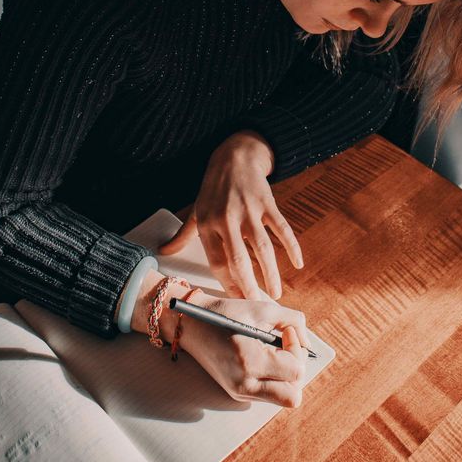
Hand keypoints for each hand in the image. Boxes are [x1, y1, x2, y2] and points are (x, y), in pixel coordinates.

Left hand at [158, 131, 303, 299]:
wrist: (235, 156)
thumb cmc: (213, 188)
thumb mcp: (196, 210)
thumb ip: (183, 235)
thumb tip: (164, 253)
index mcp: (208, 224)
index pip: (217, 261)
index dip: (228, 284)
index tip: (236, 301)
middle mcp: (227, 218)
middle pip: (239, 259)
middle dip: (249, 286)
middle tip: (257, 305)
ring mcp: (249, 210)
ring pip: (262, 247)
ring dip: (271, 272)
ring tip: (276, 293)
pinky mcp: (267, 202)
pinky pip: (282, 228)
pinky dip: (292, 246)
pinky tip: (298, 263)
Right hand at [179, 290, 307, 407]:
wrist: (191, 324)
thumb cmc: (225, 313)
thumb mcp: (261, 308)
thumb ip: (293, 320)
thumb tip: (307, 342)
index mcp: (250, 362)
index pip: (295, 371)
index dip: (297, 348)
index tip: (286, 331)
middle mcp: (245, 384)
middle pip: (292, 396)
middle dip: (295, 370)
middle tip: (284, 347)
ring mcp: (240, 392)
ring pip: (282, 399)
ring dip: (285, 377)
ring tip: (274, 352)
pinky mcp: (236, 393)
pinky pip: (268, 394)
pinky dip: (273, 378)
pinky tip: (263, 358)